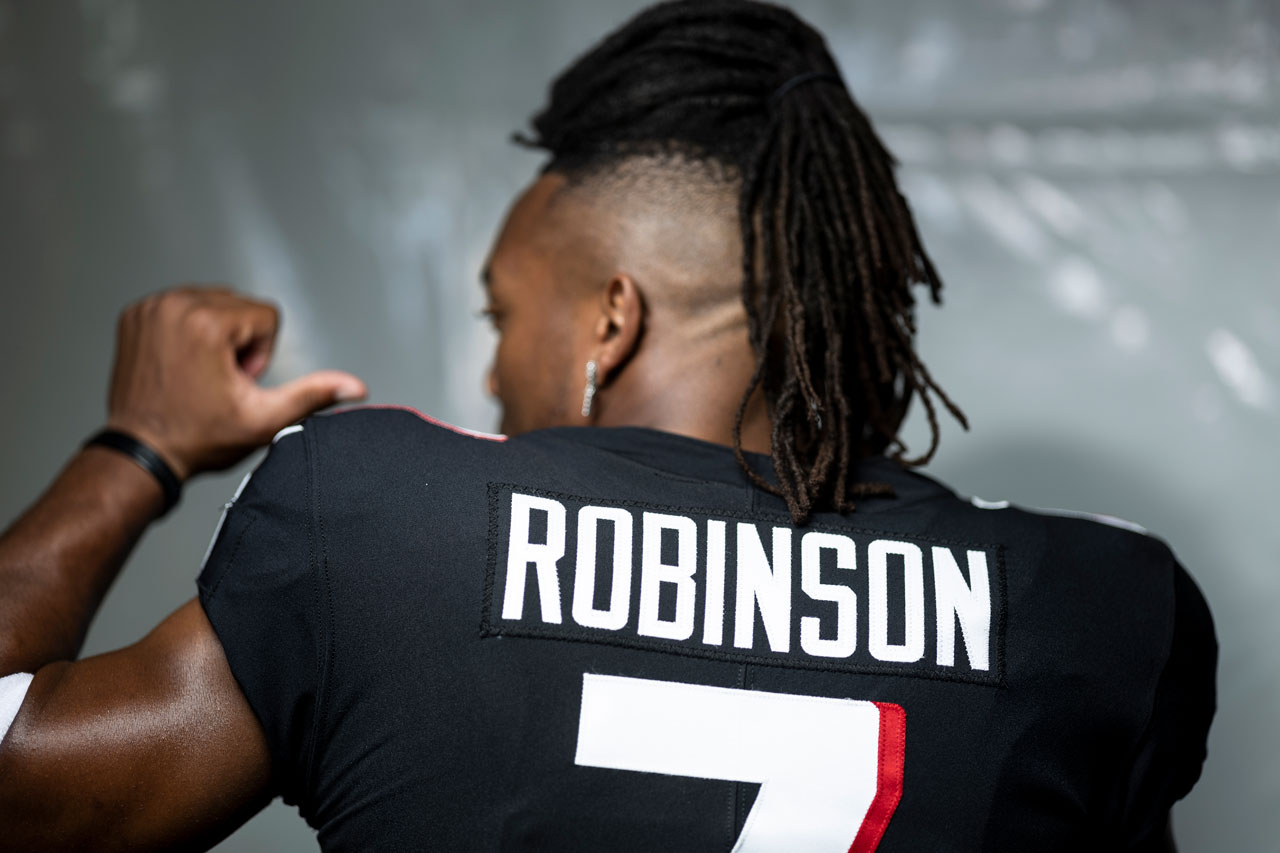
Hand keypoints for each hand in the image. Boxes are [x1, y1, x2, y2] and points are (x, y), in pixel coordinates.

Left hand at [105, 286, 366, 480]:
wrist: (142, 451)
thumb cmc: (197, 437)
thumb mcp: (265, 419)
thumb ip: (314, 395)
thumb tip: (354, 387)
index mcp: (206, 323)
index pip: (266, 315)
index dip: (261, 354)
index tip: (235, 380)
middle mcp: (175, 306)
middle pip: (240, 305)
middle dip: (238, 342)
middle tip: (217, 380)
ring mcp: (151, 307)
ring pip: (213, 303)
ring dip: (215, 336)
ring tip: (199, 373)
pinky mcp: (136, 313)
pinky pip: (182, 306)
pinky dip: (187, 331)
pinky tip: (181, 364)